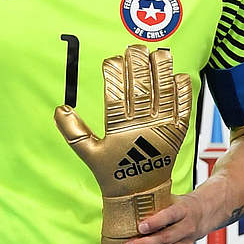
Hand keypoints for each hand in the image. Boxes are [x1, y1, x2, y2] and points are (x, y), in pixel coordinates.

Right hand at [54, 45, 190, 243]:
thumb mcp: (89, 154)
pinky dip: (184, 92)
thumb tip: (60, 108)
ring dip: (163, 71)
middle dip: (138, 65)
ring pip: (164, 95)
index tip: (111, 59)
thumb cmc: (111, 174)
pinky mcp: (176, 135)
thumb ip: (74, 131)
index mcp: (119, 131)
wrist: (138, 196)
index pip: (116, 96)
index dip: (114, 75)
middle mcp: (142, 129)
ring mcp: (161, 131)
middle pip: (142, 90)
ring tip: (160, 52)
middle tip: (135, 47)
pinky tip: (181, 75)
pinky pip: (183, 110)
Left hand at [121, 192, 205, 243]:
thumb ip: (151, 199)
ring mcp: (185, 243)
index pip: (169, 216)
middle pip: (165, 238)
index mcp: (181, 210)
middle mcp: (185, 228)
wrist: (202, 213)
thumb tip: (121, 201)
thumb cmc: (179, 205)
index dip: (155, 222)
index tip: (141, 227)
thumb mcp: (168, 197)